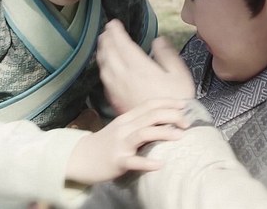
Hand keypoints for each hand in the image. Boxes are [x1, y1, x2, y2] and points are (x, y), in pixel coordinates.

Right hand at [65, 99, 187, 184]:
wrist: (79, 157)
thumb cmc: (105, 144)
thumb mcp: (121, 128)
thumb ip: (138, 123)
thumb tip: (162, 121)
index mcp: (126, 118)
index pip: (149, 105)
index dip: (167, 102)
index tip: (183, 104)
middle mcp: (124, 128)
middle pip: (150, 116)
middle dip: (171, 116)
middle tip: (187, 122)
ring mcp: (120, 144)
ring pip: (143, 134)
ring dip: (163, 133)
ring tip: (180, 136)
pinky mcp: (117, 160)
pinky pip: (134, 161)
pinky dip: (148, 162)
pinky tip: (160, 164)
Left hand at [96, 19, 194, 113]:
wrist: (168, 128)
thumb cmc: (177, 100)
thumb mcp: (179, 74)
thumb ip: (167, 54)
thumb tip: (157, 41)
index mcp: (140, 68)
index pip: (123, 44)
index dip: (116, 32)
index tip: (113, 23)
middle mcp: (125, 77)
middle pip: (110, 54)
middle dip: (106, 40)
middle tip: (106, 30)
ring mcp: (118, 89)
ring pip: (104, 67)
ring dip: (102, 53)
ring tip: (103, 45)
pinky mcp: (117, 100)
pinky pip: (105, 81)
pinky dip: (103, 69)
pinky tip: (105, 68)